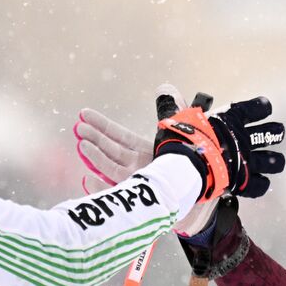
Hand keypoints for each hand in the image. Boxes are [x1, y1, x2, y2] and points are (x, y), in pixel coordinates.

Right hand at [74, 87, 214, 233]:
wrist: (206, 185)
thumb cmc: (192, 156)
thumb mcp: (182, 128)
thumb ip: (171, 108)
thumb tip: (164, 87)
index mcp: (145, 149)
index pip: (118, 135)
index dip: (101, 124)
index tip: (84, 114)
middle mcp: (139, 165)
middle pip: (110, 149)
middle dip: (94, 138)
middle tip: (79, 128)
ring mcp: (138, 181)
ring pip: (111, 168)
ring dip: (96, 157)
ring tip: (82, 145)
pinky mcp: (140, 198)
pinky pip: (117, 192)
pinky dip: (101, 187)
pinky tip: (88, 179)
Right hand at [154, 95, 284, 201]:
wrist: (184, 166)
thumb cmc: (181, 139)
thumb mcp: (176, 117)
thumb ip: (174, 105)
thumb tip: (165, 90)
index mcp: (231, 119)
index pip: (256, 108)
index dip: (261, 107)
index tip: (264, 107)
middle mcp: (243, 139)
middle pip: (271, 133)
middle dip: (276, 133)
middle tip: (277, 133)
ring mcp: (246, 161)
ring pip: (272, 161)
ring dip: (275, 161)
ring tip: (275, 161)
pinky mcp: (243, 181)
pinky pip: (260, 185)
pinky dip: (261, 185)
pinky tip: (259, 183)